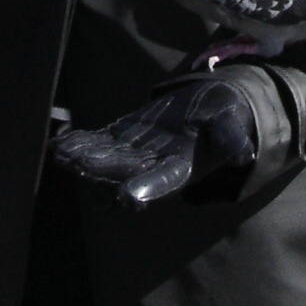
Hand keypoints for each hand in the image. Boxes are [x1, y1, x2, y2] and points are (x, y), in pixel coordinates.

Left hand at [49, 69, 258, 207]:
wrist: (210, 108)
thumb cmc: (224, 117)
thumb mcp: (232, 123)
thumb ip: (232, 138)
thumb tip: (245, 154)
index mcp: (183, 167)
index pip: (163, 181)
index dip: (146, 188)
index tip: (128, 197)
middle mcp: (154, 167)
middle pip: (124, 171)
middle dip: (101, 169)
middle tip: (79, 163)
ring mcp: (135, 154)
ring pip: (106, 160)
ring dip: (83, 158)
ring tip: (62, 153)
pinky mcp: (122, 139)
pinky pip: (98, 144)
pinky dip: (79, 144)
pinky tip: (59, 142)